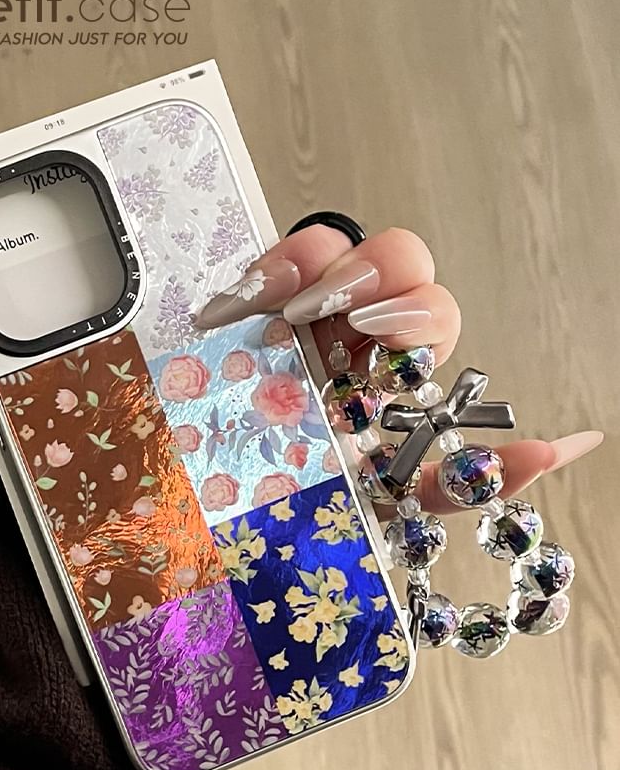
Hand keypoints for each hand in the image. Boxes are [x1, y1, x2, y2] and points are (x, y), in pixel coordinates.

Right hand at [196, 225, 601, 514]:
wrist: (216, 526)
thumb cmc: (302, 513)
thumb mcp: (387, 504)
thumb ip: (460, 480)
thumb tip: (554, 452)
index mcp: (388, 374)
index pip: (430, 317)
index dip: (416, 317)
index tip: (383, 343)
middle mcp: (347, 335)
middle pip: (394, 261)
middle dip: (373, 274)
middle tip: (334, 313)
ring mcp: (290, 314)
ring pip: (328, 244)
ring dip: (310, 260)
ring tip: (275, 302)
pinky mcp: (238, 311)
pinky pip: (257, 267)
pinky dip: (255, 273)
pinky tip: (228, 308)